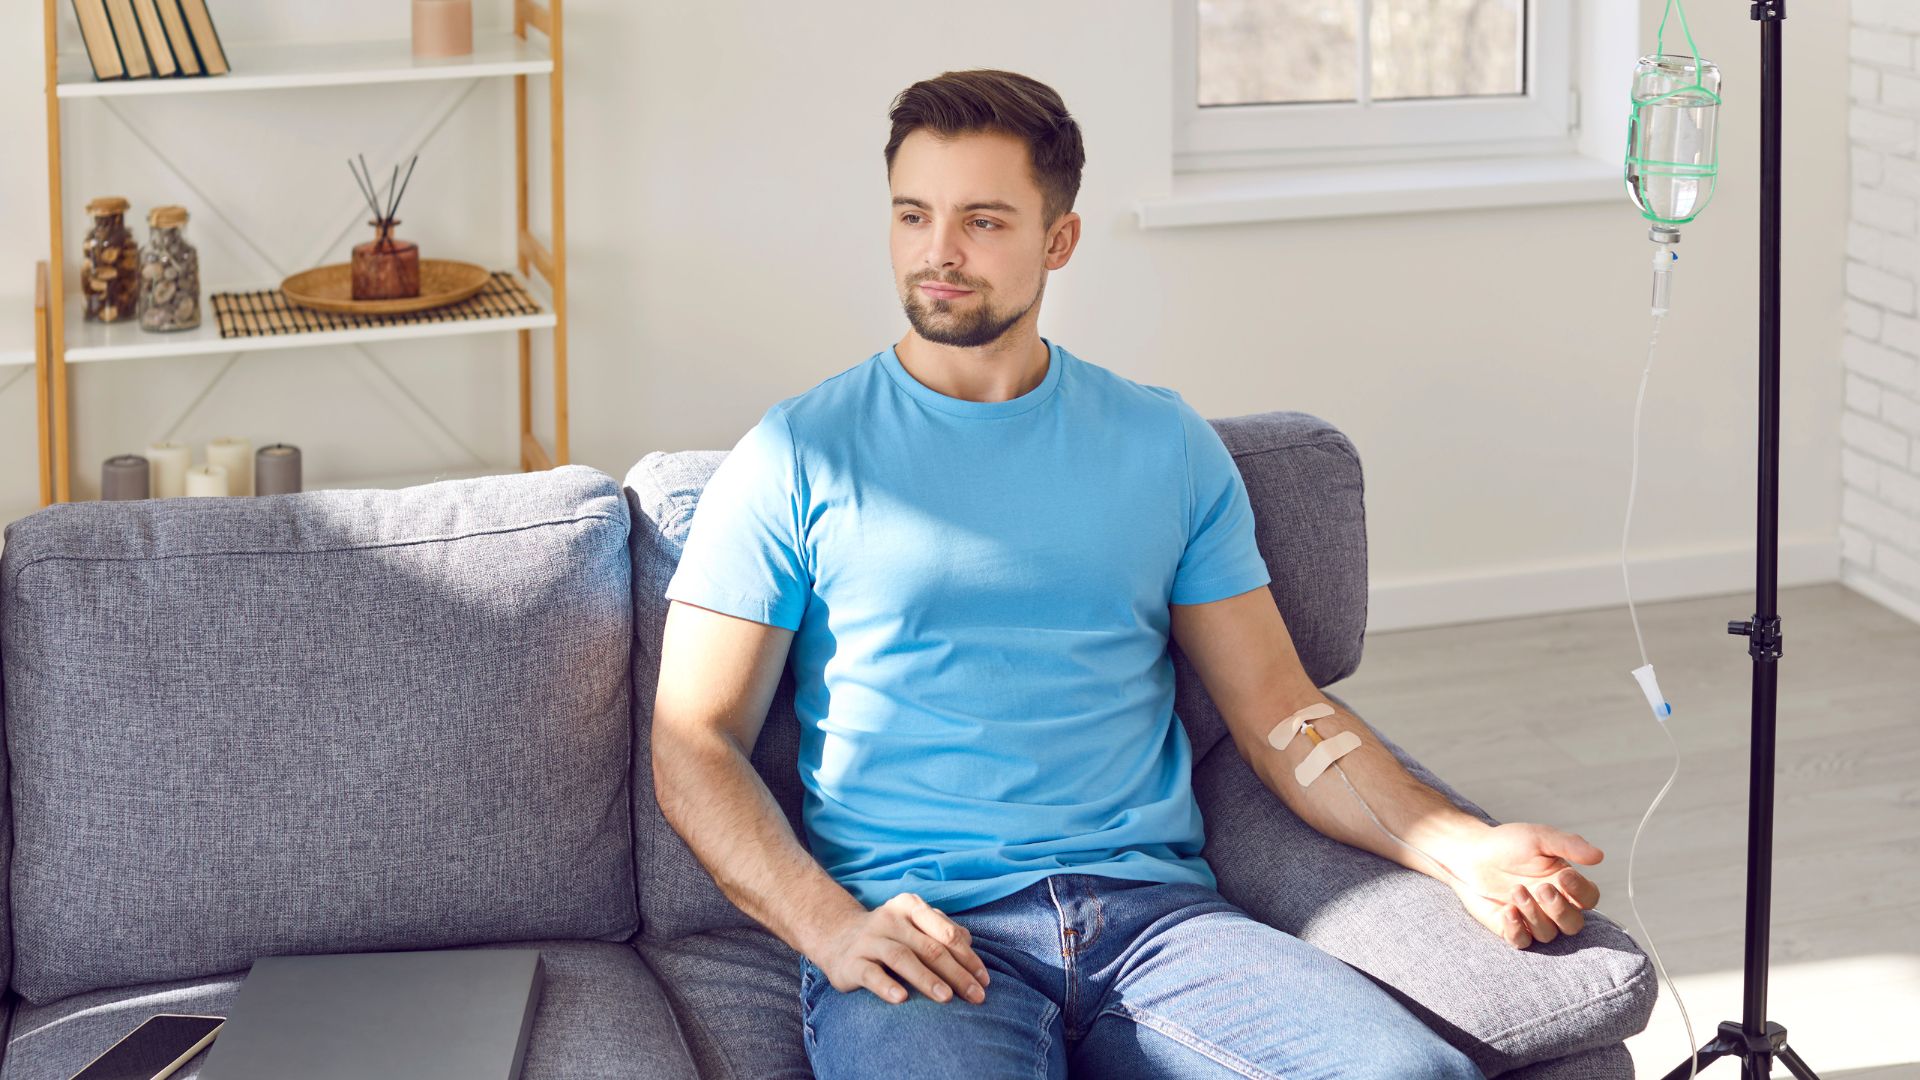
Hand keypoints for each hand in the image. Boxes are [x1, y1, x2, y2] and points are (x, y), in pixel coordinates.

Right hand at [807, 892, 991, 1005]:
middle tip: (976, 996)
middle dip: (957, 973)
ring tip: (947, 998)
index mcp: (910, 906)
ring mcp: (869, 940)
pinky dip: (887, 986)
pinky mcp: (851, 962)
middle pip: (929, 947)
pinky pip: (871, 974)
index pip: (946, 933)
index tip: (984, 981)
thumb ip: (942, 931)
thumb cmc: (889, 935)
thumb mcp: (915, 926)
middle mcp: (890, 919)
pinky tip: (902, 999)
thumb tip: (970, 943)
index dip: (968, 957)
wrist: (838, 937)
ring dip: (927, 979)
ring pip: (902, 958)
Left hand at [1441, 823, 1604, 949]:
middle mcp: (1553, 906)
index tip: (1564, 875)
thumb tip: (1599, 856)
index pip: (1589, 898)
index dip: (1581, 891)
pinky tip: (1507, 910)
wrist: (1471, 852)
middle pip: (1573, 924)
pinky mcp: (1510, 927)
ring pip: (1548, 933)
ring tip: (1516, 890)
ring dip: (1534, 914)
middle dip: (1559, 909)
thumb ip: (1569, 845)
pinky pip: (1522, 941)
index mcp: (1566, 885)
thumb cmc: (1509, 844)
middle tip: (1541, 888)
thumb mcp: (1539, 838)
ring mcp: (1533, 919)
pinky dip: (1517, 929)